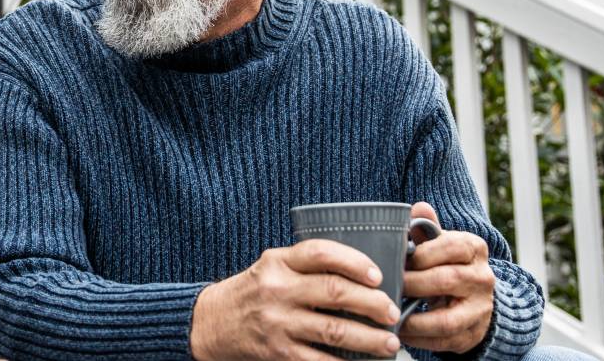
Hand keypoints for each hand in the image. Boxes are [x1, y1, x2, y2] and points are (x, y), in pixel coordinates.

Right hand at [190, 239, 404, 360]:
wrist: (211, 323)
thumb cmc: (252, 292)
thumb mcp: (272, 267)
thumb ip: (306, 265)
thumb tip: (362, 274)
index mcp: (278, 262)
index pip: (321, 253)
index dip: (354, 262)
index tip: (378, 276)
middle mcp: (277, 290)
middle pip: (334, 292)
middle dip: (372, 304)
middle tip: (393, 312)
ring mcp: (277, 323)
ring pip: (334, 331)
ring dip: (368, 339)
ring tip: (389, 343)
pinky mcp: (278, 353)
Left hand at [399, 202, 495, 354]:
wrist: (476, 299)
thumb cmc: (448, 265)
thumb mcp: (441, 243)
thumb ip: (428, 229)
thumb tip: (418, 208)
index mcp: (474, 248)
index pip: (451, 246)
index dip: (421, 254)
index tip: (398, 259)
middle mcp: (482, 278)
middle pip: (447, 280)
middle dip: (413, 284)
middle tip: (389, 285)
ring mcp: (480, 309)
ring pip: (446, 319)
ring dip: (413, 319)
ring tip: (391, 313)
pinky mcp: (472, 334)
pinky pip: (443, 341)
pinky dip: (418, 339)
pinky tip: (400, 332)